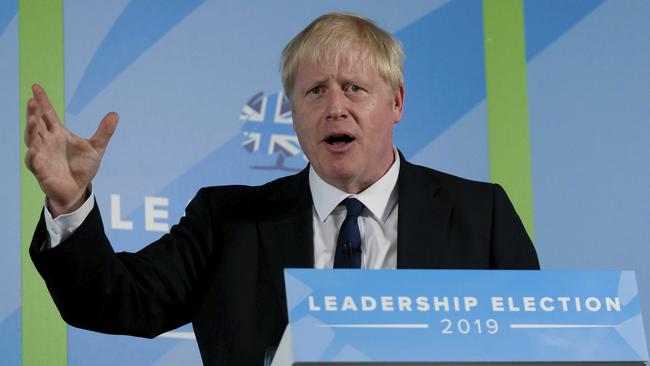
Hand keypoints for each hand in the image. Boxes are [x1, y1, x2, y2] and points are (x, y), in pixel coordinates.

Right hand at [24, 84, 118, 216]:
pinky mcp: (40, 170)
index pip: (47, 114)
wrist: (77, 190)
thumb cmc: (82, 168)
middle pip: (37, 124)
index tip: (36, 86)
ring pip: (32, 140)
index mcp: (58, 133)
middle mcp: (46, 141)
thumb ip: (104, 132)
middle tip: (32, 101)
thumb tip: (115, 114)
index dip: (42, 101)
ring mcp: (41, 155)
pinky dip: (33, 155)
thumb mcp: (96, 148)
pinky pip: (33, 162)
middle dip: (33, 113)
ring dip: (31, 130)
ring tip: (33, 120)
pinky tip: (34, 149)